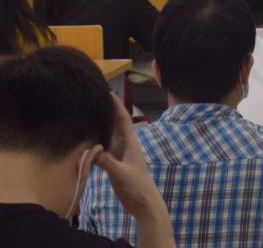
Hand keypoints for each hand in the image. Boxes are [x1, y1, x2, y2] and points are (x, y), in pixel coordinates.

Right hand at [92, 95, 161, 217]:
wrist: (143, 202)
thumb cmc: (137, 186)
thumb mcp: (121, 173)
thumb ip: (108, 162)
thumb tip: (93, 149)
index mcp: (130, 143)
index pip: (123, 120)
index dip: (117, 106)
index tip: (109, 92)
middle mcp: (125, 145)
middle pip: (115, 125)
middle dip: (107, 112)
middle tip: (94, 100)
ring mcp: (119, 154)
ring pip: (108, 136)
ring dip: (101, 127)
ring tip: (88, 116)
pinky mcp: (114, 164)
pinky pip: (103, 150)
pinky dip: (96, 144)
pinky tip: (86, 141)